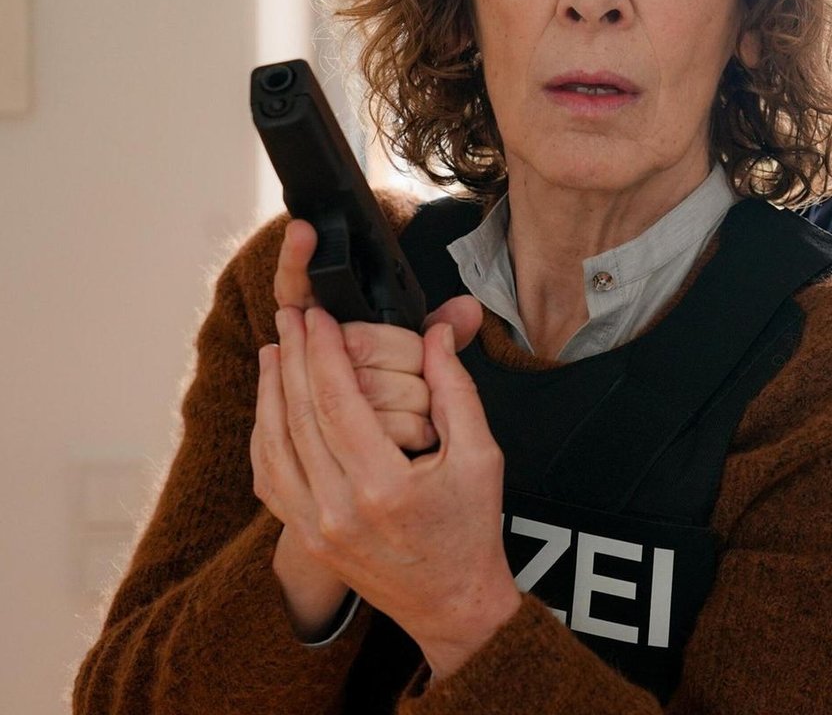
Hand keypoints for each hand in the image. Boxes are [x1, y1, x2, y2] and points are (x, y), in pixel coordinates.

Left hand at [260, 218, 487, 646]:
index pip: (338, 401)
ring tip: (275, 350)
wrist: (452, 602)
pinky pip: (269, 478)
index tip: (318, 316)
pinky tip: (270, 405)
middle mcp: (338, 509)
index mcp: (383, 487)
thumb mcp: (482, 455)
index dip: (323, 351)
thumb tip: (438, 333)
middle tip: (290, 316)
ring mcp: (314, 527)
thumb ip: (456, 389)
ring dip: (269, 392)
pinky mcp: (304, 536)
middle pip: (299, 415)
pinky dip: (263, 435)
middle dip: (293, 357)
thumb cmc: (470, 530)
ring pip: (273, 445)